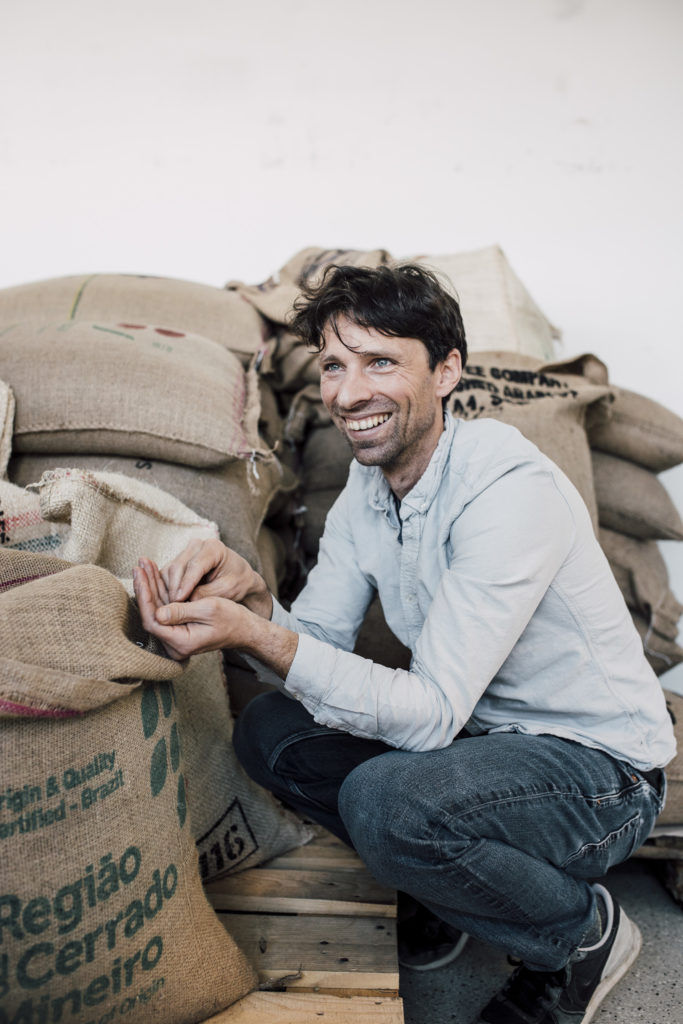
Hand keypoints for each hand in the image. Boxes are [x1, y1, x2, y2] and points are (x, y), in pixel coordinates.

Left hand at [134, 557, 251, 660]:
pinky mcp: (178, 628)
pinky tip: (153, 574)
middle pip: (151, 613)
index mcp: (182, 642)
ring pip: (156, 609)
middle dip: (145, 587)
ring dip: (150, 586)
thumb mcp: (209, 609)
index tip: (141, 575)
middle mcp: (175, 644)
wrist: (244, 628)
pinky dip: (159, 591)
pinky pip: (164, 608)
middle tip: (139, 565)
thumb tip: (158, 613)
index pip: (153, 620)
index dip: (145, 596)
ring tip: (143, 564)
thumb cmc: (231, 618)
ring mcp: (175, 637)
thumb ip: (182, 611)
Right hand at [160, 539, 271, 617]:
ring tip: (171, 607)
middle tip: (172, 608)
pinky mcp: (180, 560)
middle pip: (178, 566)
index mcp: (214, 548)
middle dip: (174, 588)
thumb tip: (185, 601)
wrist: (240, 578)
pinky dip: (167, 588)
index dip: (185, 584)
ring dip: (168, 589)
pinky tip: (171, 602)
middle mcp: (198, 545)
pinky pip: (168, 573)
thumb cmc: (238, 583)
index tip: (179, 600)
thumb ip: (206, 594)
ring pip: (170, 570)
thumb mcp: (226, 590)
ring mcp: (187, 551)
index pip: (194, 566)